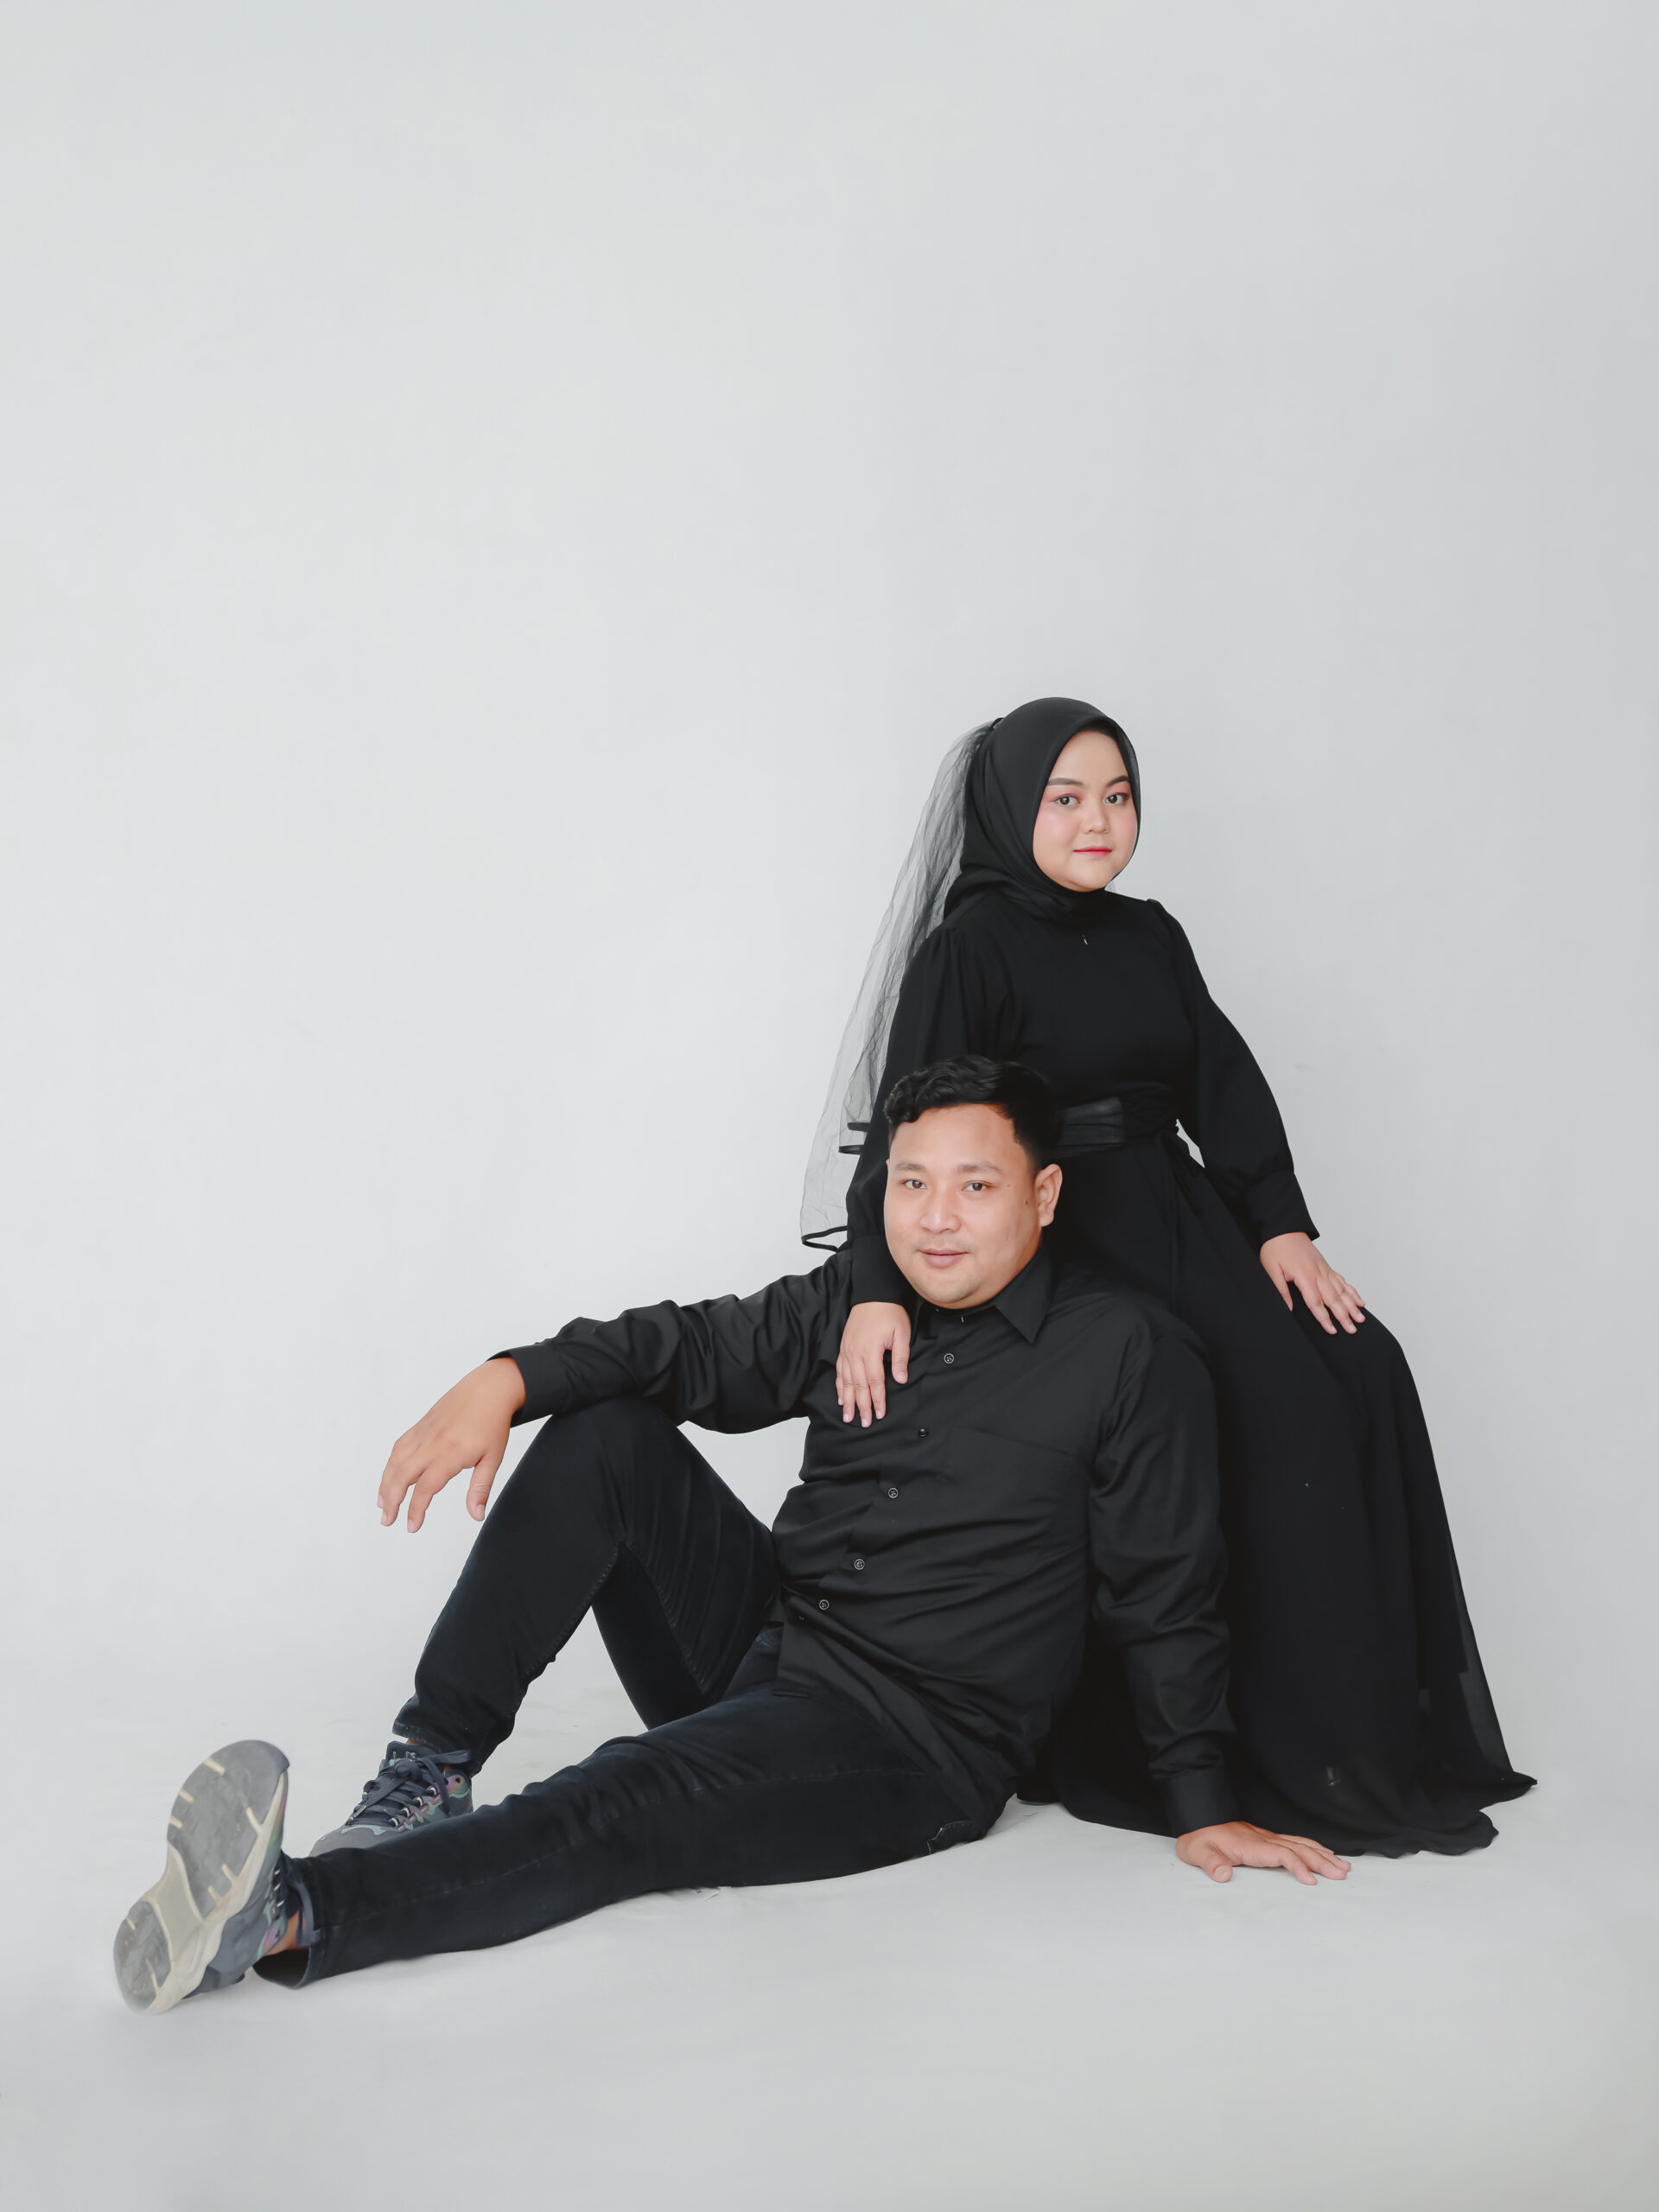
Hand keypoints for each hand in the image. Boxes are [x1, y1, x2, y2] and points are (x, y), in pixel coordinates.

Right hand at [378, 1357, 525, 1532]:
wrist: (488, 1388)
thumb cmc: (492, 1423)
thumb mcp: (493, 1458)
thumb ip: (480, 1488)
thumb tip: (476, 1516)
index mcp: (450, 1453)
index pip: (426, 1488)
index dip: (416, 1510)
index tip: (412, 1527)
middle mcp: (431, 1443)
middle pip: (402, 1475)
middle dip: (391, 1500)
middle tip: (387, 1520)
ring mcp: (423, 1433)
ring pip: (396, 1461)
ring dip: (385, 1484)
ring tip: (382, 1504)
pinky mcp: (420, 1426)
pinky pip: (399, 1447)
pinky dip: (390, 1464)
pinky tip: (390, 1476)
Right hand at [835, 1301, 911, 1425]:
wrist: (874, 1294)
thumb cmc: (890, 1313)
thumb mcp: (902, 1333)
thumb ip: (900, 1357)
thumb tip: (900, 1379)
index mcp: (870, 1350)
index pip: (874, 1381)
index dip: (877, 1399)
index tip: (880, 1414)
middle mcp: (855, 1352)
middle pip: (858, 1385)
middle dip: (861, 1406)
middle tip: (864, 1422)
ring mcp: (847, 1350)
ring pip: (846, 1381)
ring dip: (847, 1400)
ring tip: (848, 1416)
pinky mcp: (843, 1347)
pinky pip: (839, 1370)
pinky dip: (839, 1385)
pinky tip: (840, 1397)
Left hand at [1177, 1820, 1350, 1884]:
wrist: (1197, 1821)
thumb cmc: (1199, 1841)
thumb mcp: (1198, 1853)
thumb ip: (1211, 1864)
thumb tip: (1223, 1875)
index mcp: (1250, 1845)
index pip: (1281, 1854)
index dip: (1297, 1866)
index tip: (1311, 1882)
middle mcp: (1263, 1839)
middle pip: (1298, 1848)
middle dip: (1321, 1861)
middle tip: (1342, 1874)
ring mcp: (1267, 1838)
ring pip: (1300, 1844)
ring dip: (1322, 1854)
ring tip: (1343, 1866)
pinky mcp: (1267, 1840)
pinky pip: (1295, 1842)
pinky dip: (1313, 1847)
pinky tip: (1325, 1853)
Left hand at [1259, 1232, 1364, 1335]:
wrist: (1284, 1229)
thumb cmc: (1276, 1248)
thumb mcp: (1271, 1269)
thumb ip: (1281, 1290)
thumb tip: (1289, 1309)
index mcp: (1305, 1275)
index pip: (1316, 1302)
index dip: (1324, 1318)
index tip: (1332, 1330)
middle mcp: (1319, 1273)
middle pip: (1333, 1298)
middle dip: (1344, 1316)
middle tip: (1352, 1330)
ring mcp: (1325, 1269)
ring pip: (1341, 1290)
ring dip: (1352, 1306)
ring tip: (1360, 1319)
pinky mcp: (1326, 1267)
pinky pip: (1342, 1281)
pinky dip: (1352, 1292)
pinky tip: (1359, 1301)